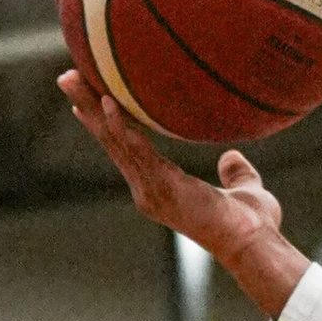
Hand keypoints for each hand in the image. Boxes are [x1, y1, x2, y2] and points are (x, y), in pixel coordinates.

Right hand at [61, 79, 308, 320]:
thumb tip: (232, 158)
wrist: (254, 243)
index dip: (105, 122)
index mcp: (160, 187)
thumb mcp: (242, 189)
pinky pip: (138, 152)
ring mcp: (152, 190)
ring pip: (115, 142)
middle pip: (110, 140)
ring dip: (93, 109)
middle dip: (87, 107)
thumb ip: (234, 173)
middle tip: (66, 76)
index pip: (125, 148)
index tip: (87, 98)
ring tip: (74, 80)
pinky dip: (123, 127)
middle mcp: (148, 189)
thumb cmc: (250, 224)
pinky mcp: (162, 189)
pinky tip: (109, 103)